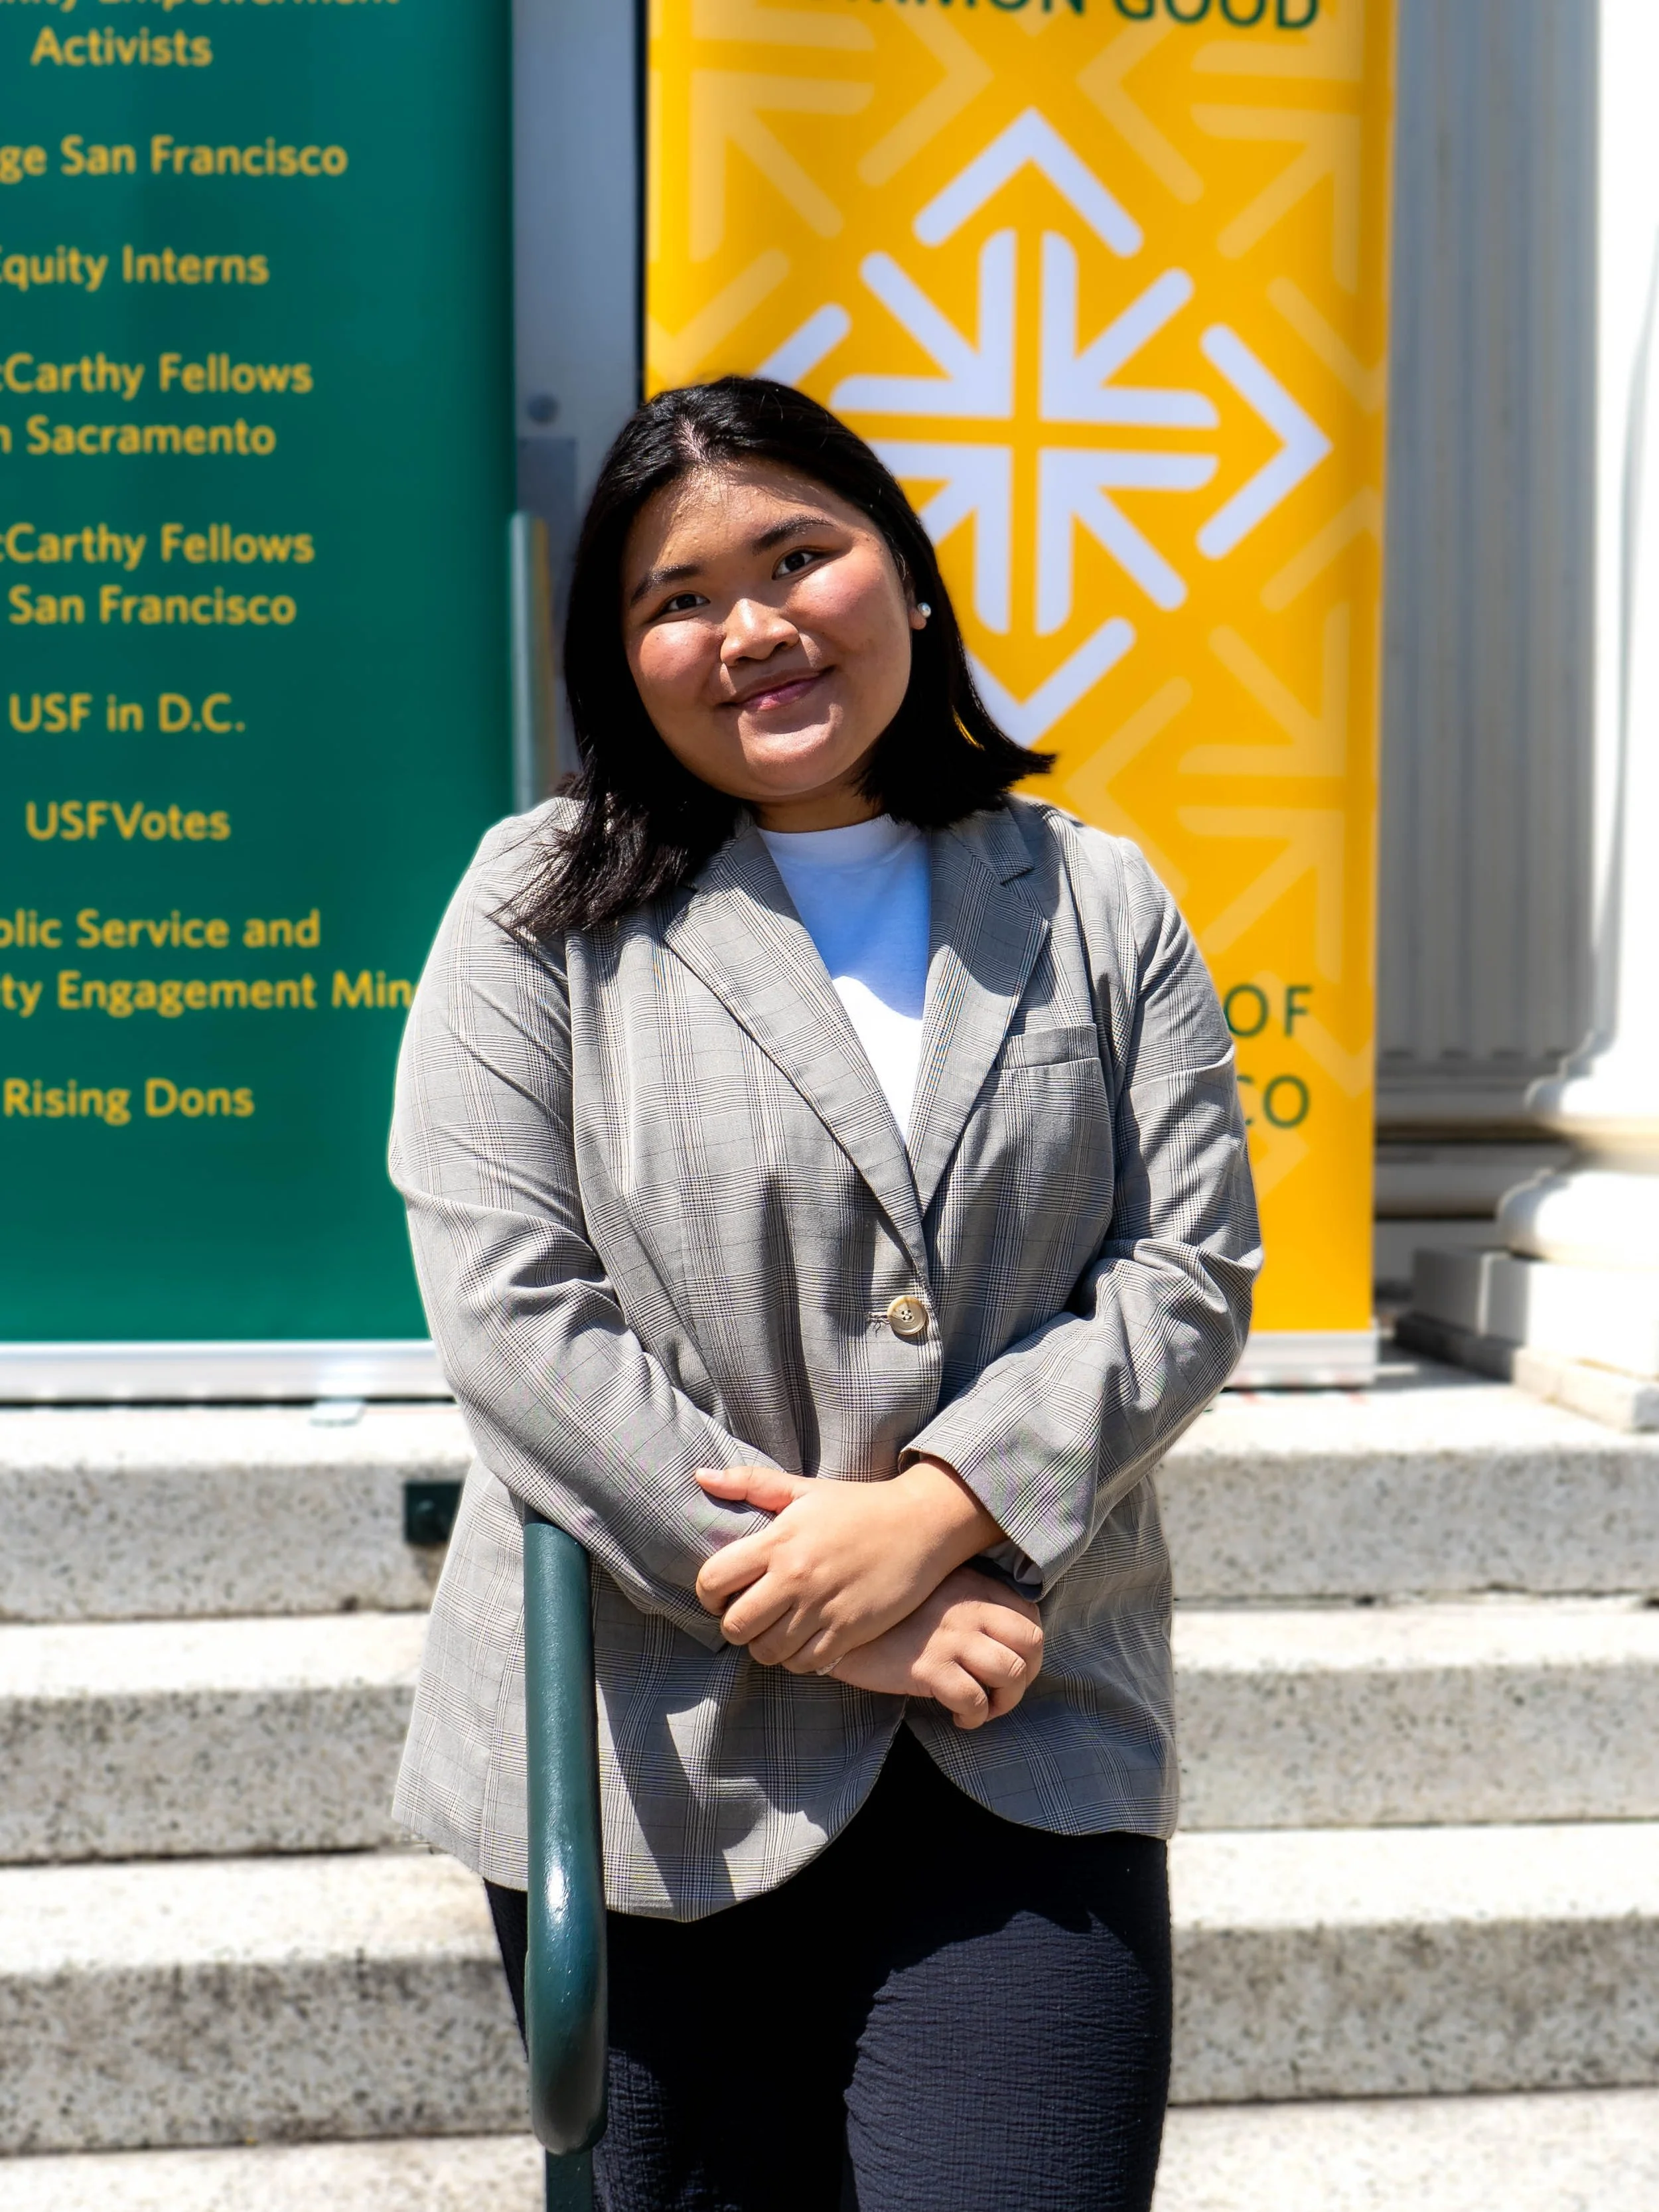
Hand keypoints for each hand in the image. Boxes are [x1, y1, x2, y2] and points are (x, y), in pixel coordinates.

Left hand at [693, 1458, 1003, 1672]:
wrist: (921, 1525)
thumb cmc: (858, 1506)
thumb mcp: (804, 1488)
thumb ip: (750, 1483)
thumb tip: (700, 1476)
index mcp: (780, 1540)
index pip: (715, 1579)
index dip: (707, 1593)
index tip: (719, 1593)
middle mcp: (797, 1577)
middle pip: (736, 1625)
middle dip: (734, 1625)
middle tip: (748, 1615)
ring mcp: (823, 1608)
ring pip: (767, 1651)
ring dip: (763, 1645)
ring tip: (774, 1629)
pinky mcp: (850, 1632)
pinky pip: (804, 1663)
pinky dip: (796, 1658)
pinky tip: (802, 1640)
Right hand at [825, 1567, 1043, 1729]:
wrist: (839, 1623)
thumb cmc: (890, 1613)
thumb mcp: (933, 1590)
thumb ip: (968, 1599)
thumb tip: (999, 1633)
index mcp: (973, 1585)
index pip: (1030, 1615)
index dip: (1028, 1648)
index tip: (1010, 1663)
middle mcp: (969, 1608)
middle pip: (1032, 1644)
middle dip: (1027, 1676)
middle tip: (1003, 1692)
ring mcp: (950, 1638)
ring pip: (1011, 1674)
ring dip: (1005, 1701)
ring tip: (984, 1707)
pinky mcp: (928, 1668)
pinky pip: (973, 1700)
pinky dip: (975, 1717)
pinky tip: (958, 1718)